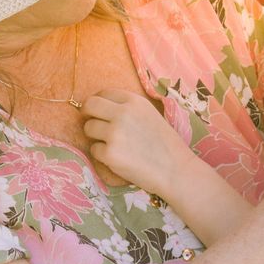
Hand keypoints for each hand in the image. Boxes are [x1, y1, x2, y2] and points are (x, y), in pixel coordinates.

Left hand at [79, 89, 197, 193]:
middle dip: (87, 114)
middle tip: (93, 124)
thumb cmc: (164, 144)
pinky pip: (93, 149)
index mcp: (134, 101)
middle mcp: (122, 113)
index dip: (98, 103)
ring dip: (95, 136)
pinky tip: (118, 158)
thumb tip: (100, 106)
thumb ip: (127, 108)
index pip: (103, 93)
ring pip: (88, 128)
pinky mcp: (109, 154)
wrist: (175, 170)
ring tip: (113, 145)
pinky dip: (102, 155)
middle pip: (89, 106)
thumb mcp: (149, 114)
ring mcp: (114, 133)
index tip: (99, 112)